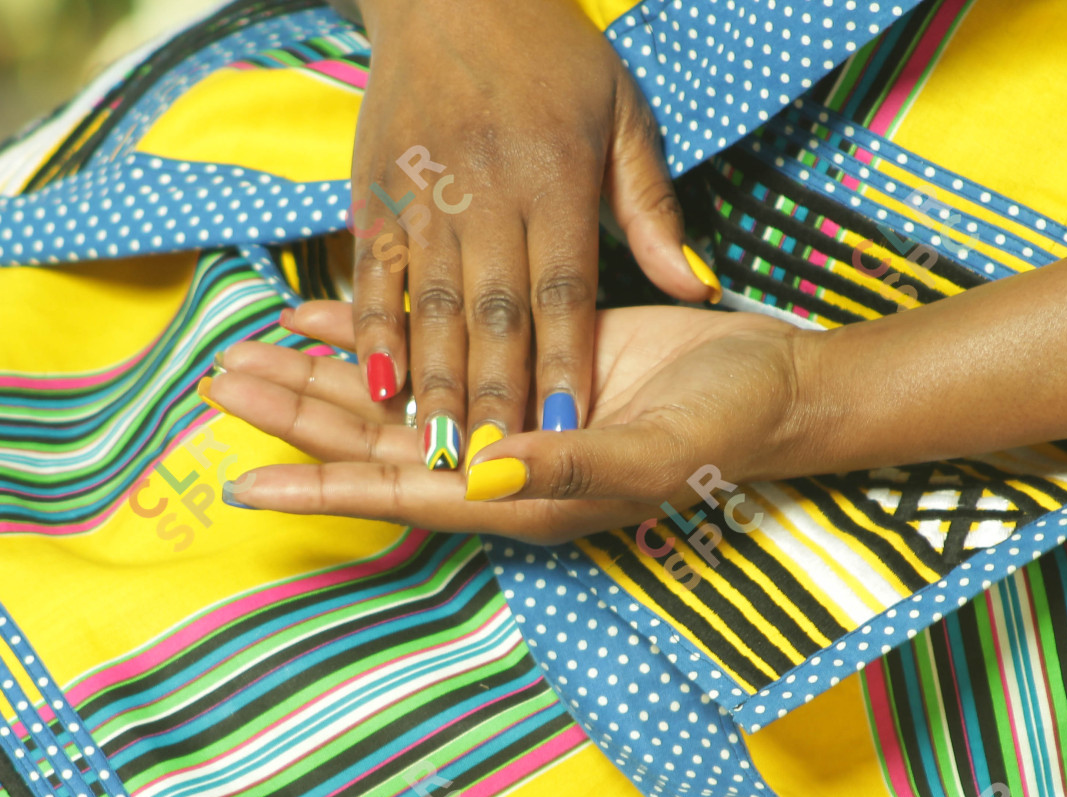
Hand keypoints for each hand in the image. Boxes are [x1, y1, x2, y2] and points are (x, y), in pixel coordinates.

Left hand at [210, 301, 814, 543]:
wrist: (773, 384)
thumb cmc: (725, 428)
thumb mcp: (650, 451)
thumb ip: (564, 468)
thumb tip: (480, 473)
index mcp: (516, 499)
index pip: (396, 493)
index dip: (318, 488)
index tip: (244, 481)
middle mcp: (493, 465)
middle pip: (371, 446)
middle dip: (294, 419)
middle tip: (218, 387)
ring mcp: (502, 416)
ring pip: (387, 401)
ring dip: (317, 380)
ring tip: (245, 357)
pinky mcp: (517, 364)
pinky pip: (427, 352)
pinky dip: (375, 334)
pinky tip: (318, 316)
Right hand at [348, 0, 718, 462]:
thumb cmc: (553, 55)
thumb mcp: (623, 115)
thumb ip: (652, 209)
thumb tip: (695, 287)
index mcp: (555, 179)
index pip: (563, 294)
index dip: (564, 367)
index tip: (570, 434)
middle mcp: (486, 193)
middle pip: (492, 315)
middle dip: (495, 399)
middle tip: (495, 471)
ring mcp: (424, 197)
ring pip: (429, 306)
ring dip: (433, 385)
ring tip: (436, 452)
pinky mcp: (375, 196)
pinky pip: (374, 277)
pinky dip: (371, 333)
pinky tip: (374, 387)